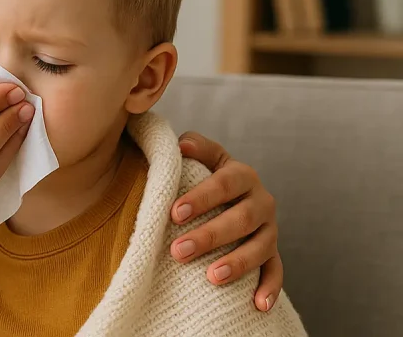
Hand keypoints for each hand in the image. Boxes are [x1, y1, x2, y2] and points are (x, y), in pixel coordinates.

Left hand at [169, 132, 281, 312]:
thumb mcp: (202, 156)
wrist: (227, 193)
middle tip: (178, 250)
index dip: (201, 198)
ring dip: (237, 264)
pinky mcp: (272, 253)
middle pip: (241, 219)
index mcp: (242, 174)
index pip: (224, 184)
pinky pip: (276, 272)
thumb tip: (182, 145)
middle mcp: (261, 201)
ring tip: (212, 277)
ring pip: (260, 248)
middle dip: (209, 236)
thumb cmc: (204, 174)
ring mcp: (270, 229)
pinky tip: (258, 306)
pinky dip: (270, 289)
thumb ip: (193, 146)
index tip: (174, 213)